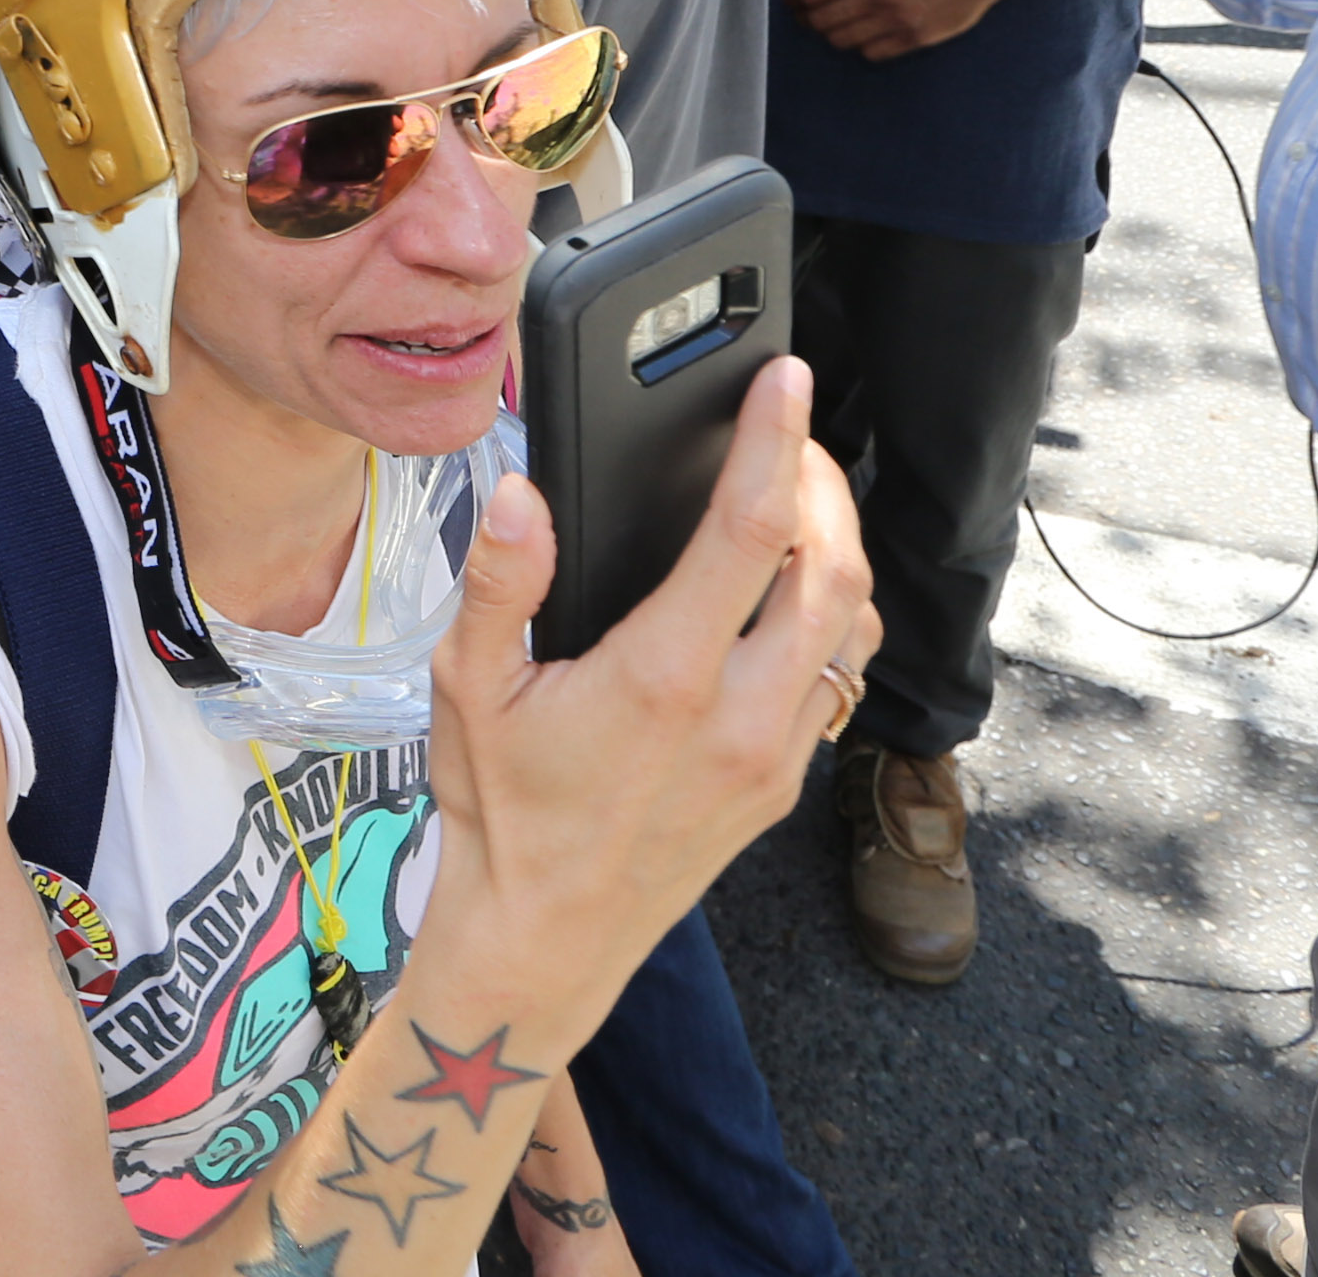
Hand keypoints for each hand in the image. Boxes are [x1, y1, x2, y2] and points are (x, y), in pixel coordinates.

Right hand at [428, 361, 876, 1008]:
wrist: (547, 937)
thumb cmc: (501, 809)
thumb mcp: (465, 686)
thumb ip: (499, 583)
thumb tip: (522, 494)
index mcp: (662, 677)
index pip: (750, 532)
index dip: (775, 442)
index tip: (785, 381)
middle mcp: (738, 715)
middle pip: (831, 568)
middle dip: (821, 483)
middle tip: (787, 435)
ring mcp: (773, 753)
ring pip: (852, 625)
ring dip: (839, 549)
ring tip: (799, 500)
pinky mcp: (783, 782)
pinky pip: (840, 677)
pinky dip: (833, 612)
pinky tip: (791, 589)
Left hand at [779, 0, 1011, 57]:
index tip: (792, 0)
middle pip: (822, 21)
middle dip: (808, 18)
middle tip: (808, 14)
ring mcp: (895, 22)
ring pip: (842, 41)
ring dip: (833, 33)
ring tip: (837, 22)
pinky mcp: (912, 40)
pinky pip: (870, 53)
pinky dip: (861, 45)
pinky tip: (865, 32)